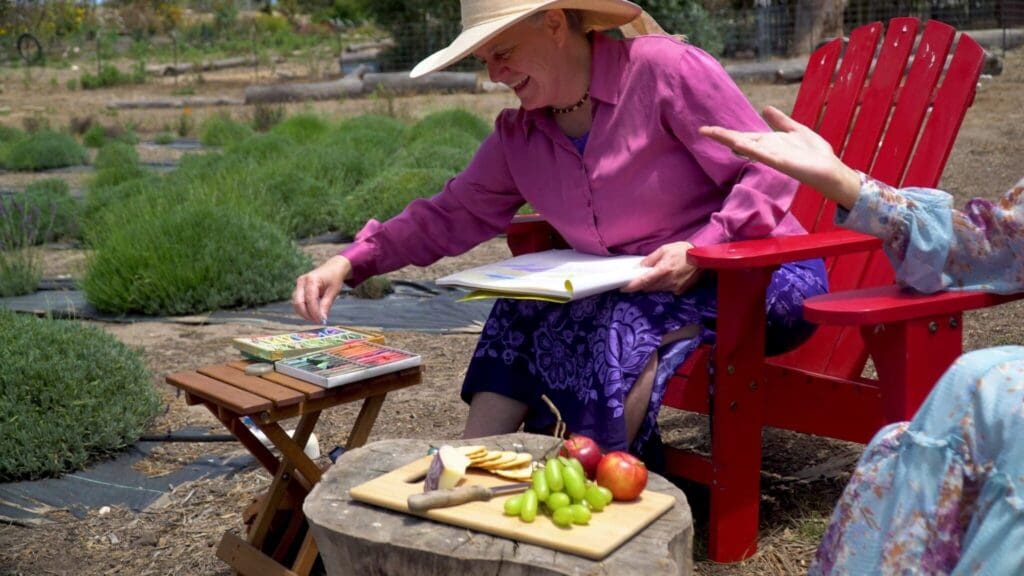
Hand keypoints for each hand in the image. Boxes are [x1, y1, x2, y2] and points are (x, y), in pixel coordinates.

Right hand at [292, 255, 351, 323]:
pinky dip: (303, 309)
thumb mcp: (333, 291)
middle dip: (307, 314)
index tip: (321, 321)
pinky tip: (313, 313)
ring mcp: (298, 284)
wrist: (332, 268)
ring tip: (316, 318)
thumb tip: (322, 319)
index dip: (314, 312)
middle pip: (298, 302)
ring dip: (304, 313)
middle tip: (317, 321)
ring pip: (296, 303)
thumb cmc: (334, 278)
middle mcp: (302, 281)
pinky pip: (298, 301)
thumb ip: (326, 305)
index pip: (310, 299)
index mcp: (311, 280)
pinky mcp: (298, 288)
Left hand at [622, 242, 700, 293]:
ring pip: (657, 289)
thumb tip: (638, 267)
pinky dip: (663, 285)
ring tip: (657, 274)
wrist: (703, 256)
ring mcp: (675, 288)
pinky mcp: (680, 291)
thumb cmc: (682, 250)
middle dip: (642, 284)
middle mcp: (668, 281)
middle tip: (640, 277)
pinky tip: (668, 277)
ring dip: (653, 284)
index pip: (643, 282)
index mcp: (663, 270)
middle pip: (648, 287)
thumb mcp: (664, 250)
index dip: (632, 286)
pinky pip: (666, 290)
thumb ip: (650, 260)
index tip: (623, 288)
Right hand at [699, 106, 861, 209]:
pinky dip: (750, 149)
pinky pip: (763, 155)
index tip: (706, 129)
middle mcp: (767, 150)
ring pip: (747, 147)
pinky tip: (739, 144)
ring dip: (731, 140)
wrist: (830, 170)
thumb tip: (765, 109)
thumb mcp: (797, 130)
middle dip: (722, 136)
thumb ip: (781, 121)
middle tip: (702, 131)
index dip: (725, 132)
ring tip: (713, 134)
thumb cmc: (815, 153)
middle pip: (740, 140)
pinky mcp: (781, 163)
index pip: (743, 135)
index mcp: (769, 142)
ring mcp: (772, 157)